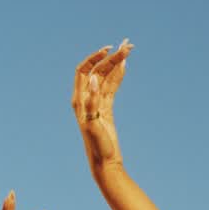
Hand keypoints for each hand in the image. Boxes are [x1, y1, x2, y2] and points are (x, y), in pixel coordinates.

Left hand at [71, 42, 130, 169]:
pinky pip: (112, 87)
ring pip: (107, 77)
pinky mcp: (106, 109)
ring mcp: (97, 103)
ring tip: (129, 51)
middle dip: (111, 58)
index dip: (94, 58)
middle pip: (98, 71)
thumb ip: (92, 102)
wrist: (104, 162)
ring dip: (116, 64)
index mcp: (79, 99)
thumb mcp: (92, 124)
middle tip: (127, 47)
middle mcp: (86, 98)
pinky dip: (118, 76)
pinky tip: (125, 66)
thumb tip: (95, 79)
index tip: (108, 50)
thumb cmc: (96, 146)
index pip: (84, 70)